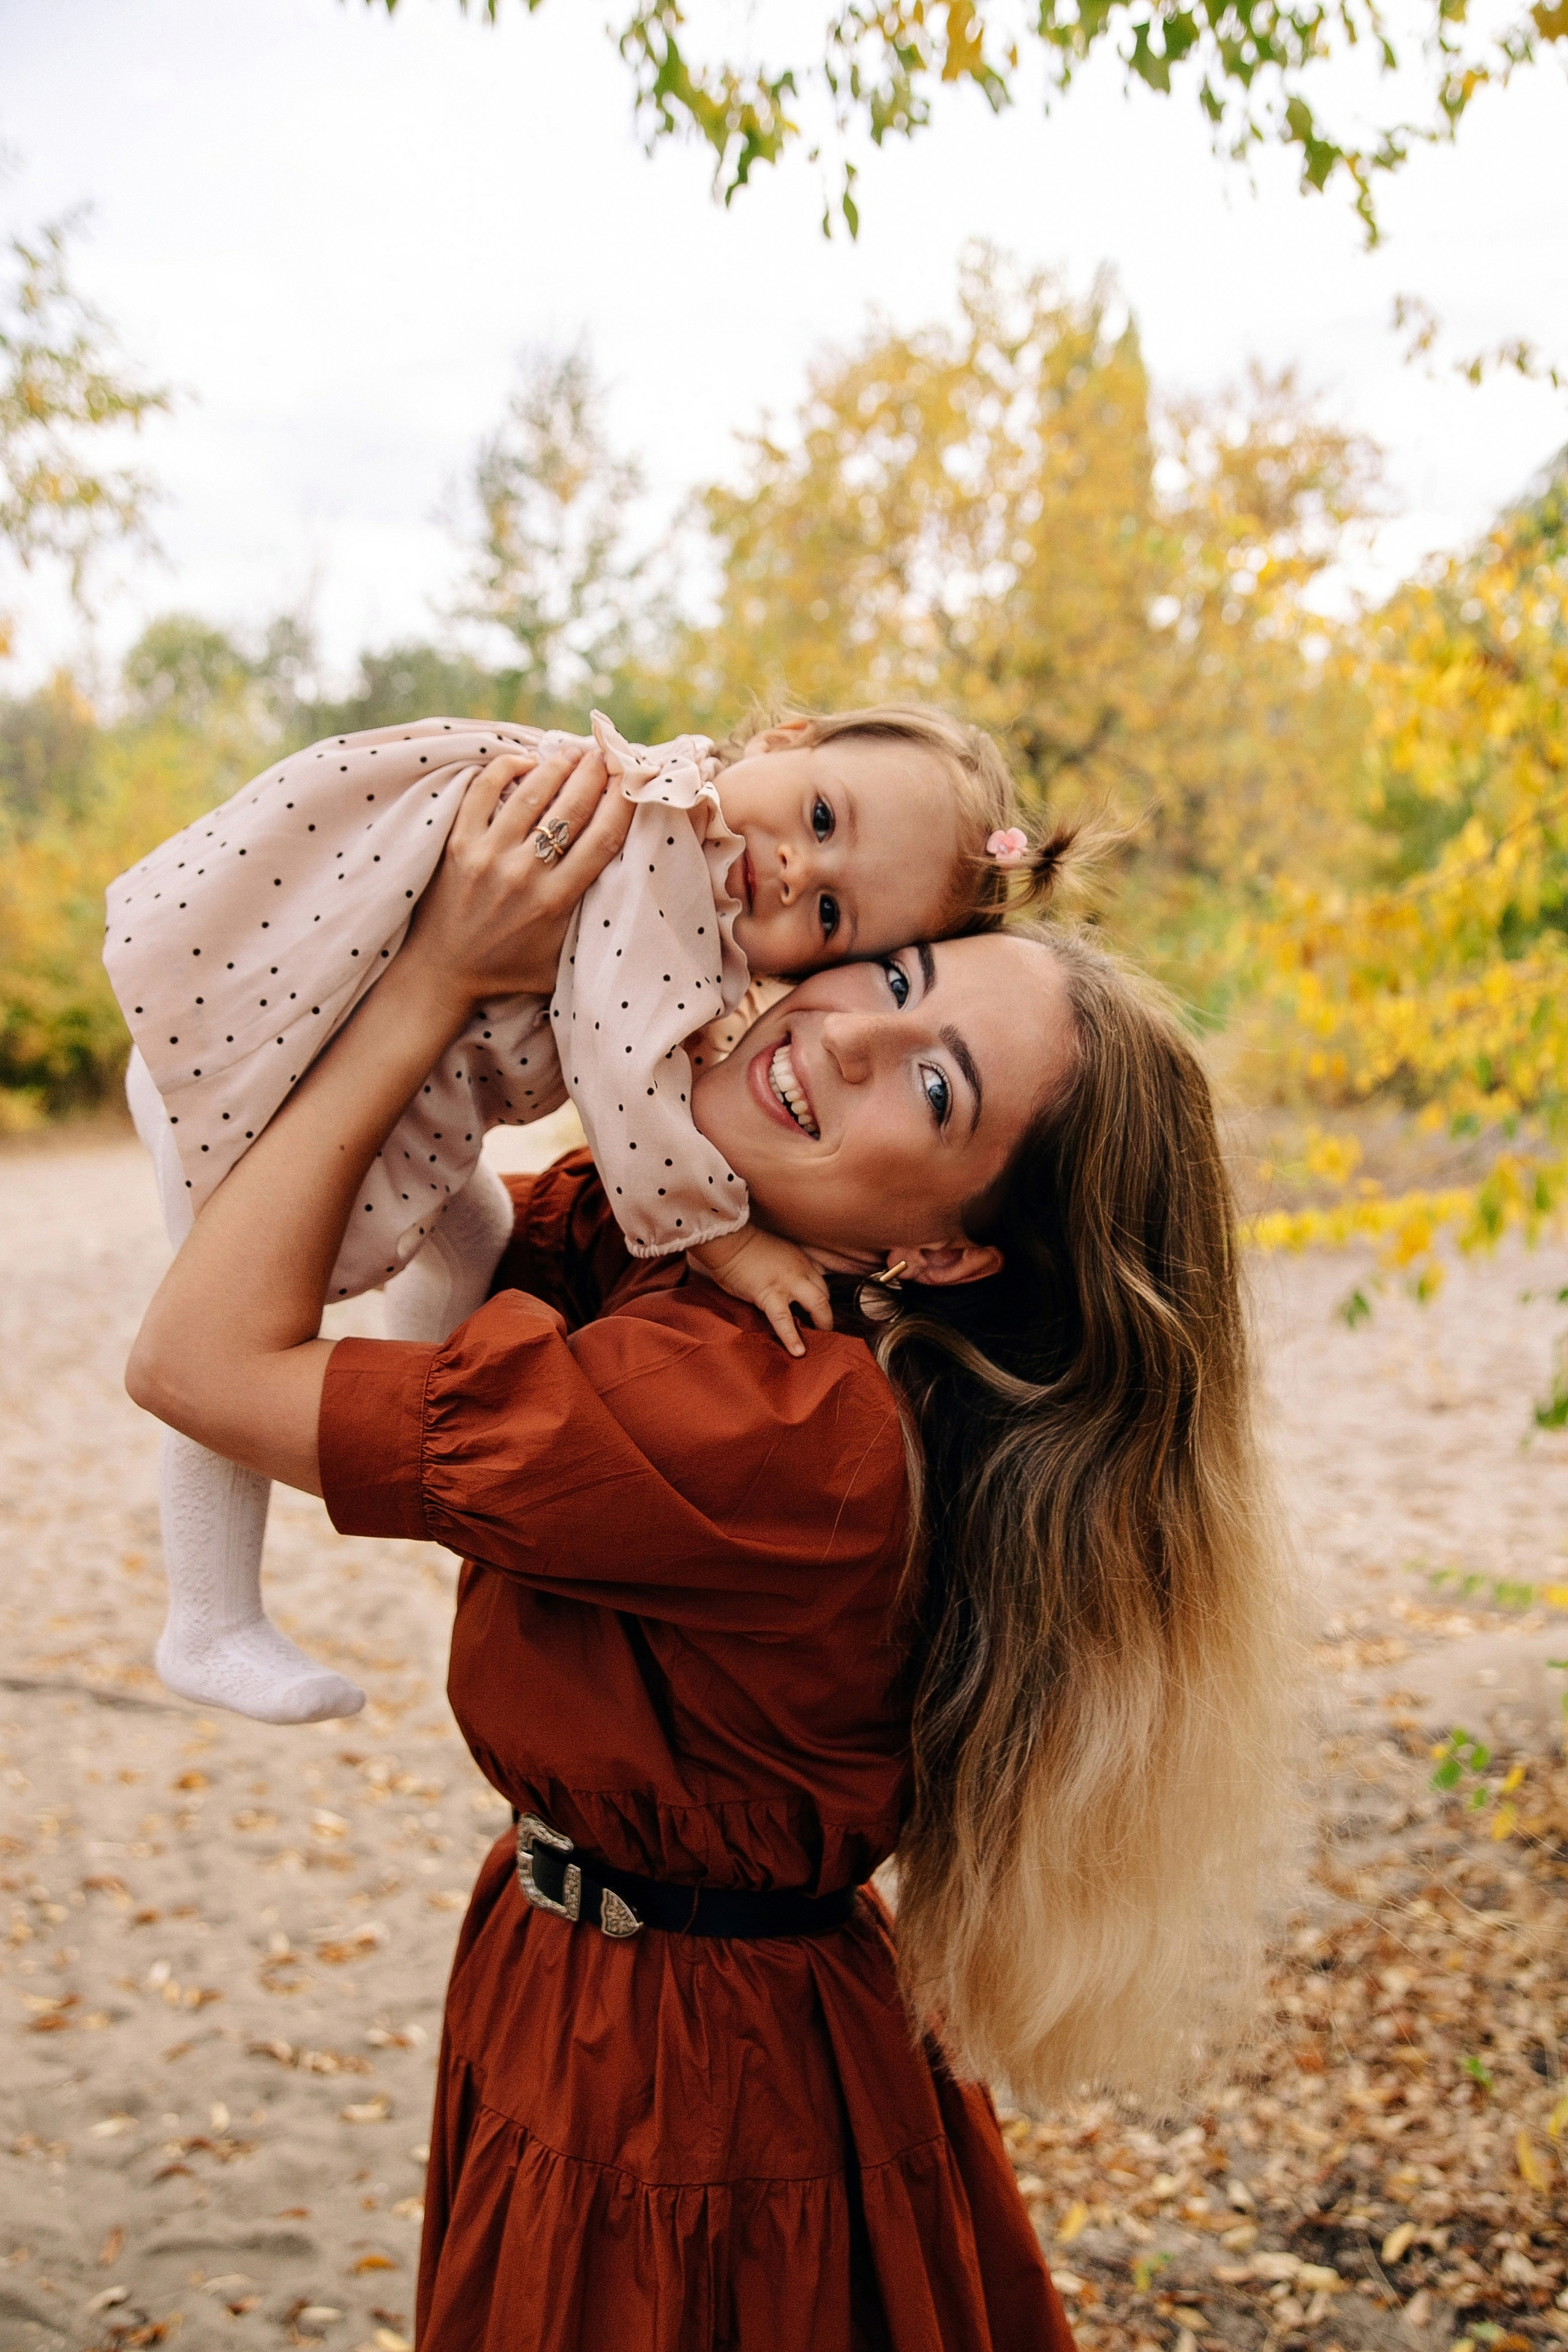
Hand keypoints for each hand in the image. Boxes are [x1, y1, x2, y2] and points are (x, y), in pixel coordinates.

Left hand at [400, 737, 632, 1010]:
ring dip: (557, 764)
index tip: (633, 781)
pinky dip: (506, 768)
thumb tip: (625, 879)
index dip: (623, 802)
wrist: (442, 973)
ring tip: (573, 752)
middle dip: (595, 773)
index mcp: (555, 902)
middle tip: (605, 753)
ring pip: (531, 791)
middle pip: (571, 807)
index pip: (603, 838)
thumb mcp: (562, 958)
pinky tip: (524, 762)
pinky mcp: (456, 843)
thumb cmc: (510, 969)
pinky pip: (483, 789)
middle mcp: (523, 874)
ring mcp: (486, 855)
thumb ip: (590, 922)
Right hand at [688, 1224, 833, 1357]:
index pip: (822, 1281)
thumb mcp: (776, 1252)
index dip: (823, 1298)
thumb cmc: (744, 1247)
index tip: (818, 1312)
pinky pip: (784, 1319)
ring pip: (817, 1304)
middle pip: (825, 1294)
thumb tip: (786, 1286)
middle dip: (826, 1314)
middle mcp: (800, 1270)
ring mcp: (787, 1282)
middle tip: (823, 1330)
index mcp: (801, 1260)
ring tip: (822, 1342)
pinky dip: (792, 1337)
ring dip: (822, 1323)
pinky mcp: (769, 1294)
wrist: (728, 1240)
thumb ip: (787, 1268)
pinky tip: (798, 1352)